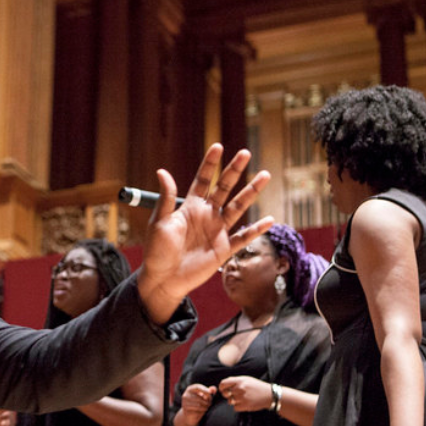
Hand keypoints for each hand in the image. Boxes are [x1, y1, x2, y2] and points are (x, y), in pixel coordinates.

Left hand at [137, 144, 272, 321]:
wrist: (163, 278)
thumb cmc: (156, 250)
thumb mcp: (160, 221)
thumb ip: (166, 198)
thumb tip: (162, 171)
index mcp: (190, 207)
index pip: (203, 180)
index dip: (210, 164)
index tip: (217, 146)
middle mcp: (206, 215)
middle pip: (224, 188)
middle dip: (234, 171)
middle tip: (245, 152)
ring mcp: (217, 231)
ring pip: (238, 207)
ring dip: (251, 192)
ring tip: (264, 175)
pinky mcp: (223, 249)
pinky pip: (243, 237)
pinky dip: (256, 229)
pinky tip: (269, 219)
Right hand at [178, 383, 215, 424]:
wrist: (191, 414)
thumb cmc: (199, 403)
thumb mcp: (205, 396)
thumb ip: (209, 391)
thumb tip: (214, 389)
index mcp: (190, 389)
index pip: (197, 387)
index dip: (204, 390)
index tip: (210, 393)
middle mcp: (186, 393)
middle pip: (199, 396)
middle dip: (207, 399)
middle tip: (210, 402)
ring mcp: (184, 400)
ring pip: (198, 402)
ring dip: (205, 405)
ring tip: (208, 406)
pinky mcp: (185, 407)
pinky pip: (196, 408)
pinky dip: (202, 409)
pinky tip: (205, 409)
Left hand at [218, 376, 272, 411]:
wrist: (269, 395)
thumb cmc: (257, 386)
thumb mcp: (247, 379)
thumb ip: (235, 380)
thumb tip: (224, 383)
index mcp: (239, 381)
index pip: (223, 384)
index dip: (221, 388)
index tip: (223, 390)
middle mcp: (239, 389)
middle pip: (225, 393)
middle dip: (227, 395)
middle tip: (233, 395)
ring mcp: (242, 398)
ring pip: (230, 401)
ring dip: (234, 401)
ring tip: (243, 398)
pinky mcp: (245, 406)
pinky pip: (235, 408)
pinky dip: (239, 407)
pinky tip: (245, 403)